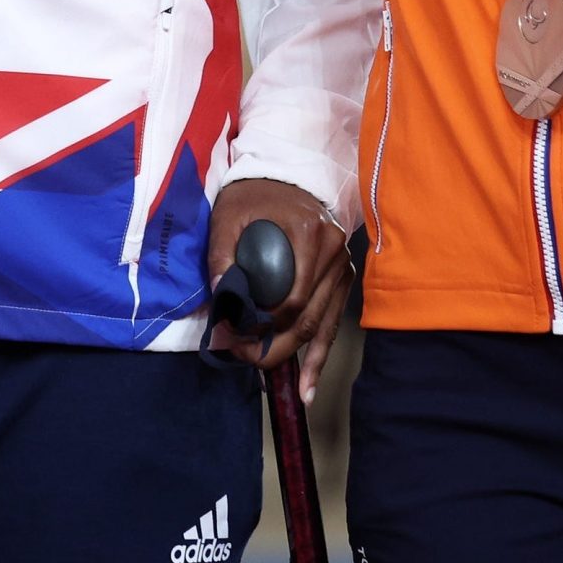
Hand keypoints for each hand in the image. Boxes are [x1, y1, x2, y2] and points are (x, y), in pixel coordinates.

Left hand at [207, 178, 352, 401]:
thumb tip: (220, 296)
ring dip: (295, 359)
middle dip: (274, 347)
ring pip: (320, 327)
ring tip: (273, 382)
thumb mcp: (229, 214)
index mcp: (310, 235)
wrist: (284, 173)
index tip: (232, 336)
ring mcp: (342, 268)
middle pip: (307, 318)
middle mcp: (333, 253)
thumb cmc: (255, 194)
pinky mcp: (342, 279)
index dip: (263, 325)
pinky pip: (331, 325)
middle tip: (242, 357)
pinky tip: (306, 390)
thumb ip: (223, 252)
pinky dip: (318, 358)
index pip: (291, 297)